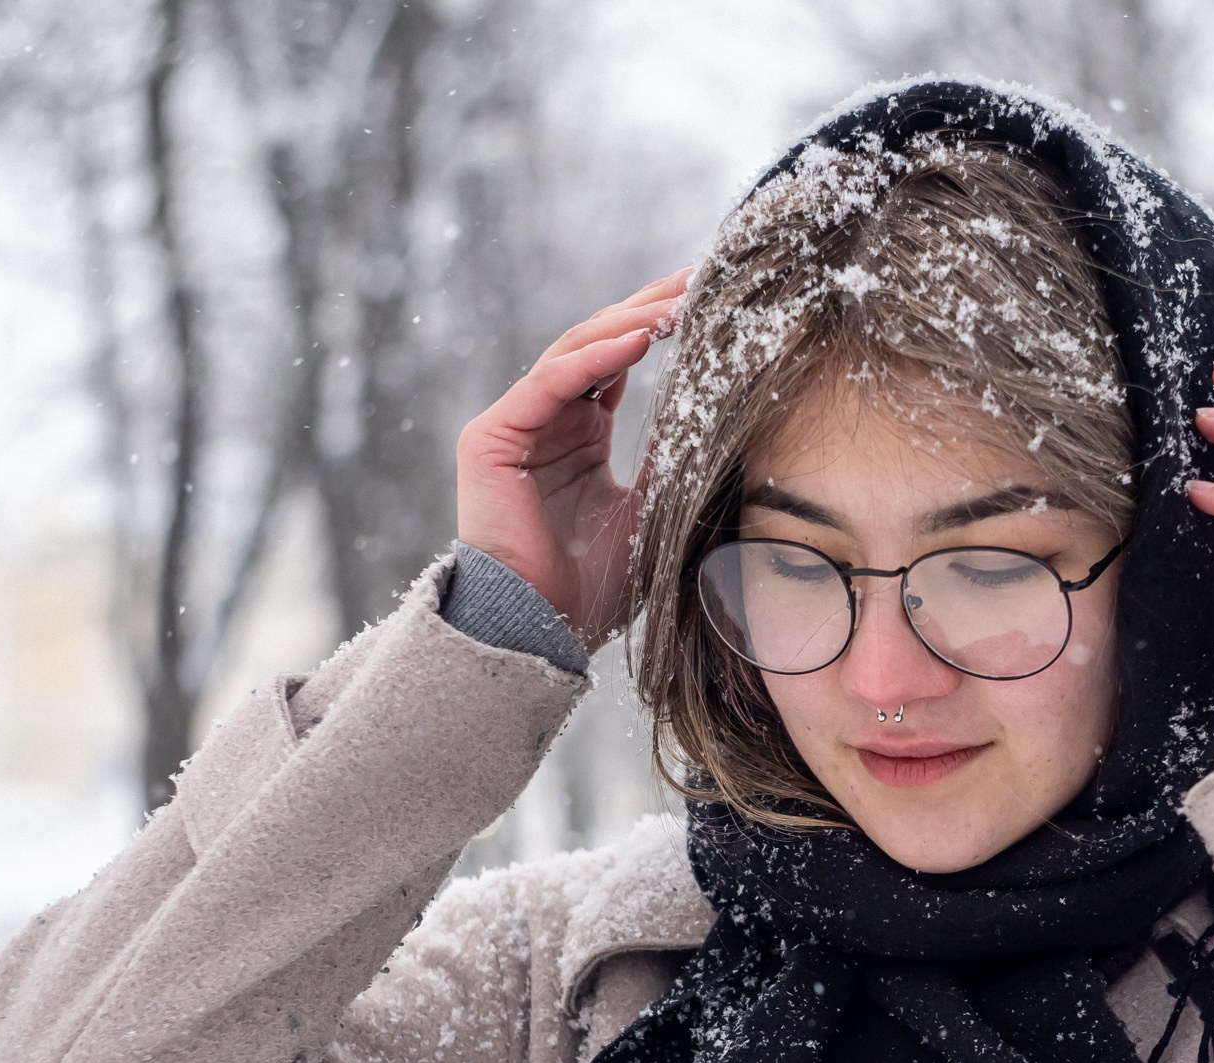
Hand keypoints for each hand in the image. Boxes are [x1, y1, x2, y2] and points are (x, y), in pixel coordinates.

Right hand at [454, 269, 689, 646]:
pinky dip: (595, 357)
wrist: (540, 633)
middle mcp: (546, 423)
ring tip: (680, 301)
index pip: (619, 363)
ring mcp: (516, 426)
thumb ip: (673, 457)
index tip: (709, 301)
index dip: (660, 328)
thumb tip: (721, 410)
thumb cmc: (594, 589)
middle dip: (649, 309)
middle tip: (698, 280)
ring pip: (576, 352)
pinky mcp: (492, 437)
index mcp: (579, 437)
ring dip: (629, 322)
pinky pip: (550, 381)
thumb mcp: (653, 509)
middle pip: (599, 344)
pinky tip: (642, 337)